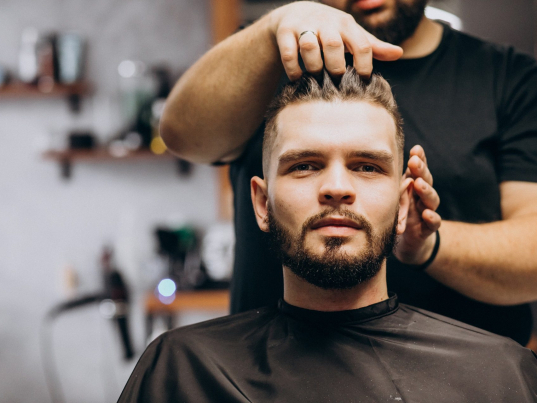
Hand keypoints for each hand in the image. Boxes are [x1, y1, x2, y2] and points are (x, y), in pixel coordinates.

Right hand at [267, 1, 402, 80]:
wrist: (296, 15)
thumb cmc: (331, 30)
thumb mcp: (352, 35)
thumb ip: (373, 47)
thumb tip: (399, 54)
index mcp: (347, 24)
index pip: (361, 45)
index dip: (364, 65)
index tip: (361, 80)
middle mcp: (326, 22)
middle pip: (334, 45)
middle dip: (335, 67)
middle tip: (335, 79)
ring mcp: (304, 26)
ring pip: (309, 47)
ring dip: (313, 67)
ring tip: (315, 78)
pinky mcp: (285, 32)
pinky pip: (288, 54)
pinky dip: (293, 69)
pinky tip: (297, 77)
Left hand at [396, 145, 441, 264]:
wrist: (407, 241)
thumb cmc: (397, 213)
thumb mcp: (391, 197)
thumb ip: (387, 183)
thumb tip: (369, 163)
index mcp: (412, 186)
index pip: (417, 170)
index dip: (419, 159)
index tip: (415, 149)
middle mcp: (422, 197)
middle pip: (425, 180)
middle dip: (421, 170)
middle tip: (414, 162)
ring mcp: (426, 211)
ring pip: (432, 199)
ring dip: (426, 191)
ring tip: (419, 184)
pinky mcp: (427, 228)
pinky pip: (434, 223)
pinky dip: (432, 218)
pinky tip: (427, 213)